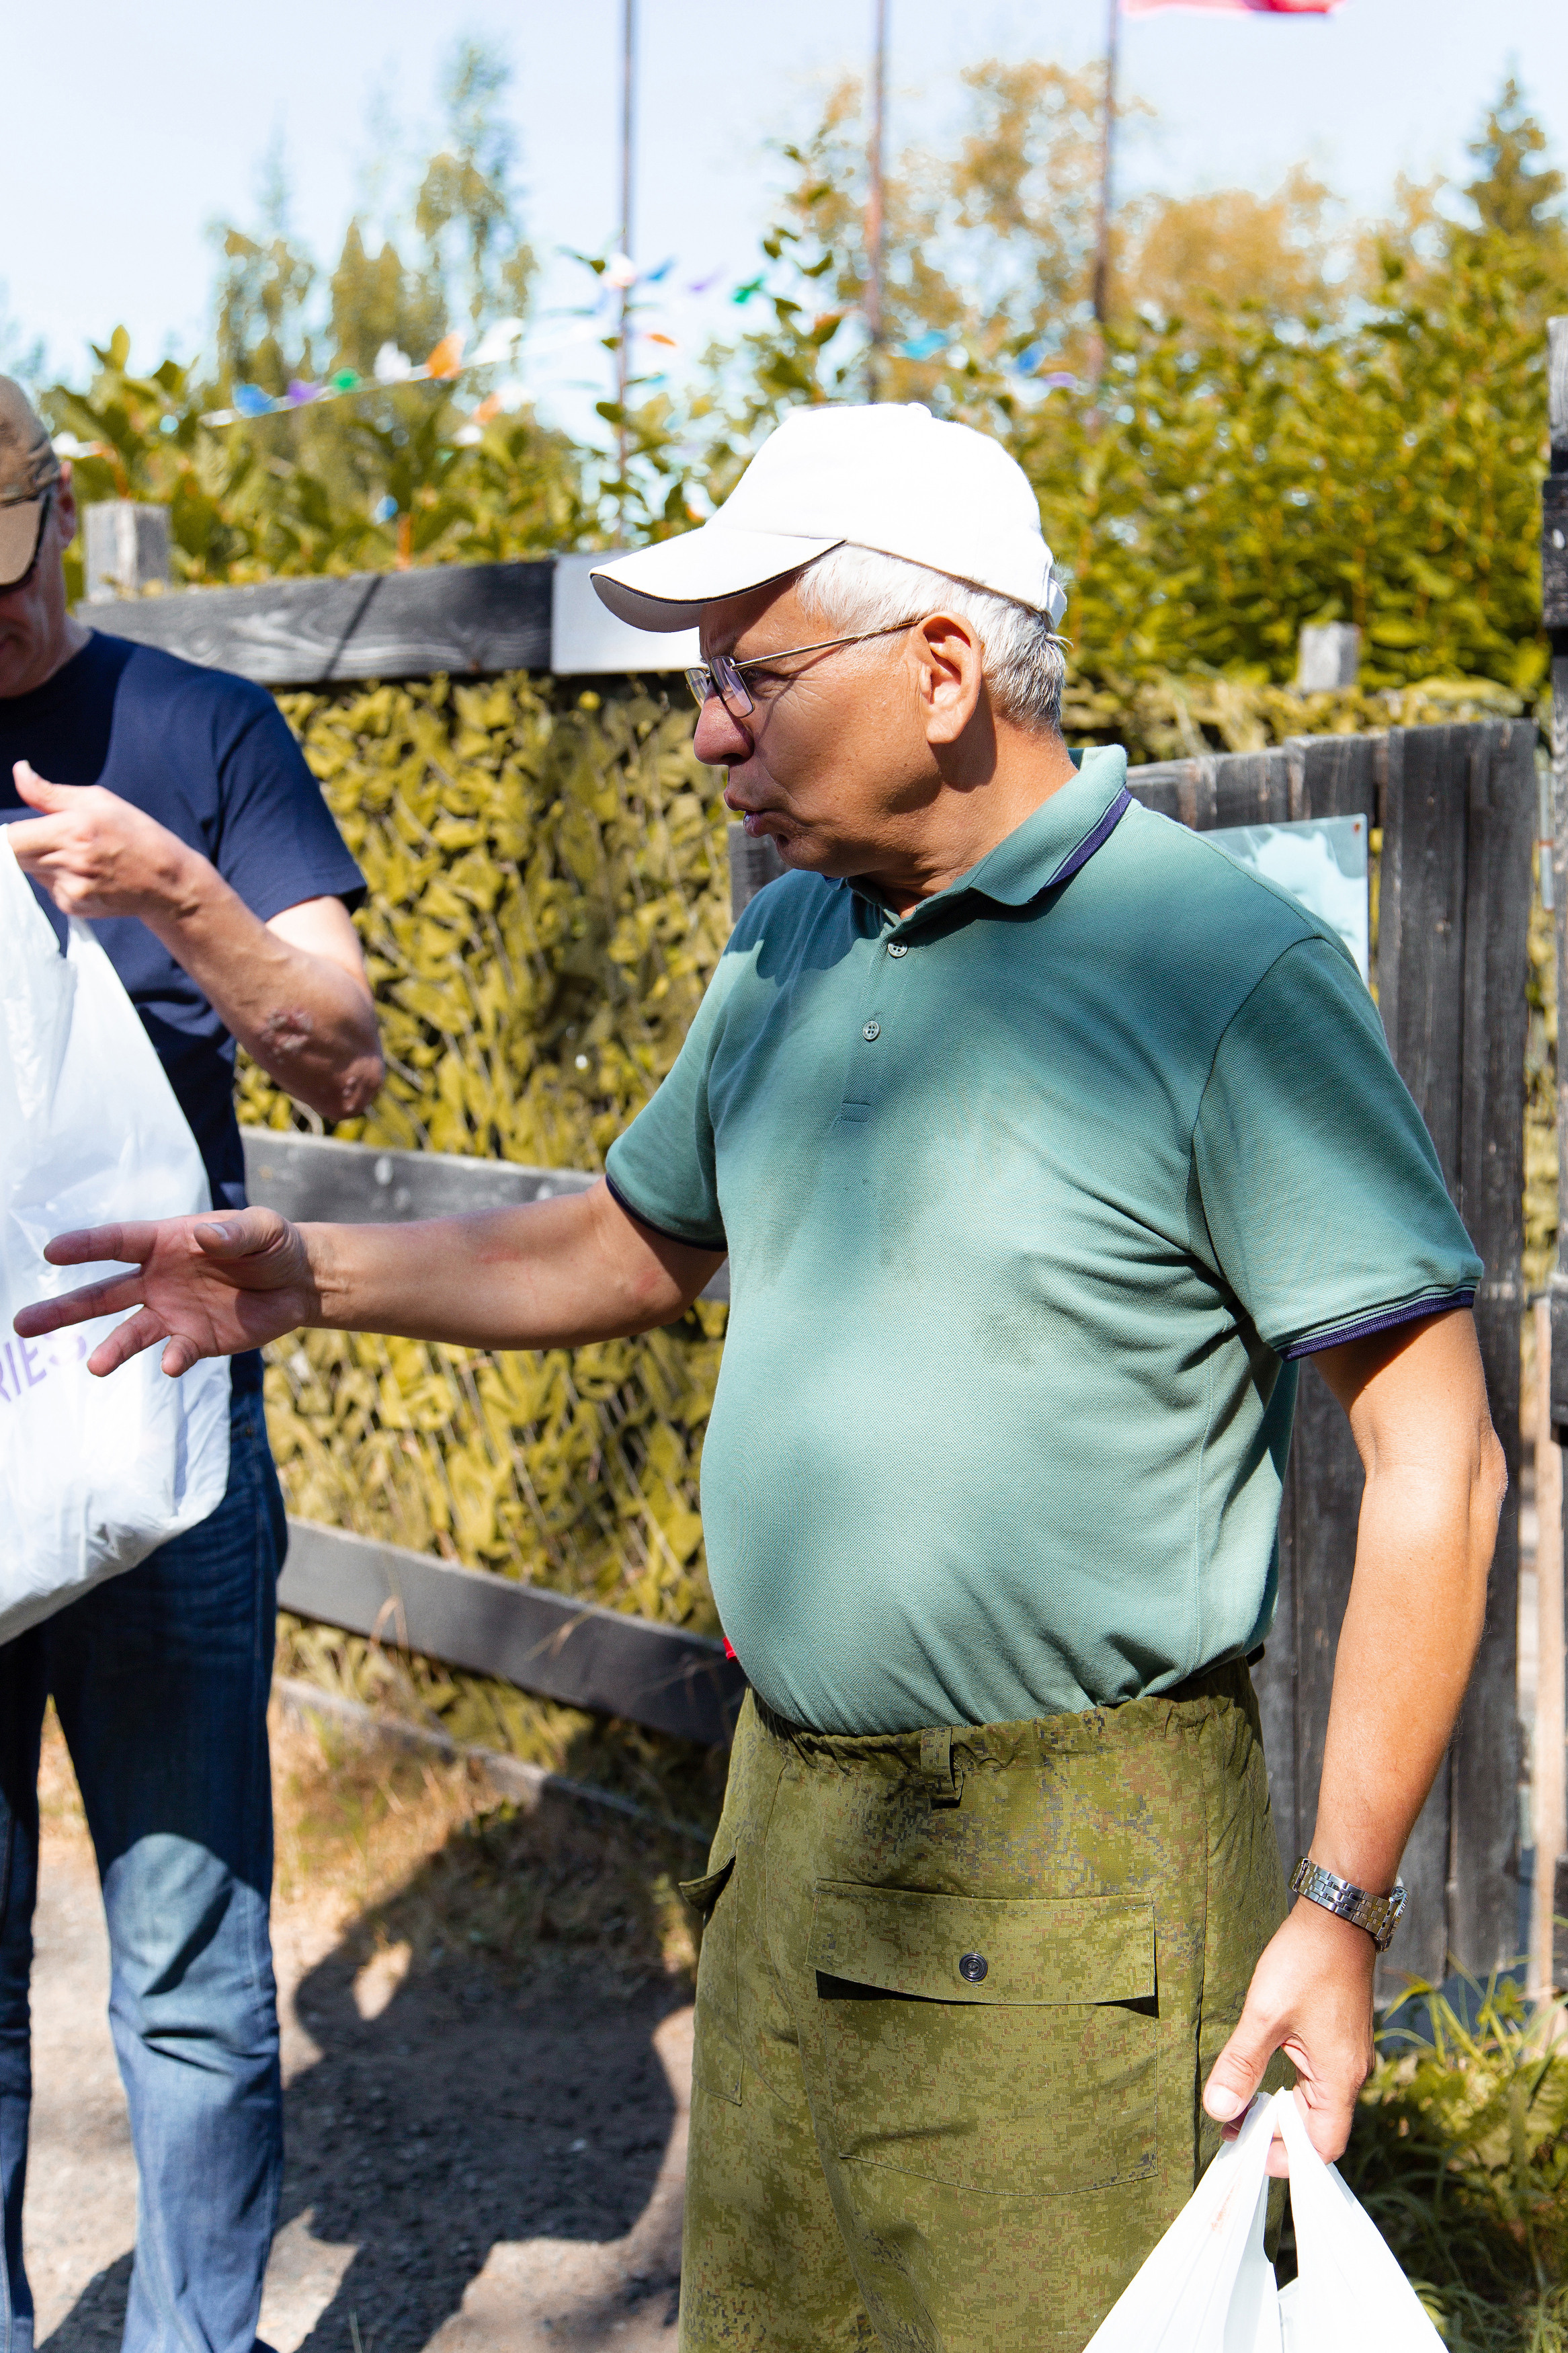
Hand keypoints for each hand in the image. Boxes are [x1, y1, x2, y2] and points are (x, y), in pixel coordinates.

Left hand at [8, 761, 194, 918]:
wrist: (166, 882)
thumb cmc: (135, 833)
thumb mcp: (98, 801)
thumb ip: (49, 792)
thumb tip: (19, 771)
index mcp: (73, 830)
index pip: (9, 839)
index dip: (6, 836)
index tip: (19, 831)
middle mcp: (69, 863)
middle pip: (14, 856)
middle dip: (25, 844)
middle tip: (53, 837)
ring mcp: (70, 889)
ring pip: (29, 870)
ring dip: (41, 860)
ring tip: (78, 855)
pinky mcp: (73, 906)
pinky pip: (48, 887)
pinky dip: (57, 878)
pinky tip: (86, 874)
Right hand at [13, 1208, 318, 1376]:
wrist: (298, 1282)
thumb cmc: (273, 1244)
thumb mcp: (263, 1229)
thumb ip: (235, 1232)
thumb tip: (204, 1235)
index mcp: (165, 1242)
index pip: (116, 1243)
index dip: (85, 1246)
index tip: (51, 1252)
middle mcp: (157, 1279)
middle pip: (101, 1295)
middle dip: (63, 1308)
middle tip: (22, 1324)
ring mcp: (172, 1311)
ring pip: (129, 1332)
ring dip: (112, 1349)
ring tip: (94, 1366)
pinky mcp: (194, 1339)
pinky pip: (176, 1351)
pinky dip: (172, 1359)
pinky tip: (170, 1363)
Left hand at [1201, 1896, 1376, 2177]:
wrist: (1337, 1918)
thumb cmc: (1305, 1962)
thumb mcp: (1264, 2015)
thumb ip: (1240, 2065)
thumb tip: (1217, 2111)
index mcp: (1340, 2078)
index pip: (1322, 2147)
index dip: (1285, 2158)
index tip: (1246, 2150)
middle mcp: (1351, 2075)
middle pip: (1318, 2131)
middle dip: (1276, 2137)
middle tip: (1231, 2128)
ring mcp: (1347, 2058)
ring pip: (1316, 2107)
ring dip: (1279, 2114)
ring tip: (1239, 2108)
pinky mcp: (1339, 2042)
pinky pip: (1316, 2084)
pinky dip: (1289, 2092)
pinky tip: (1260, 2081)